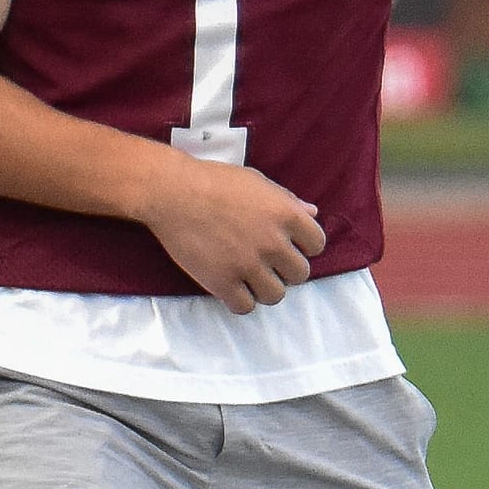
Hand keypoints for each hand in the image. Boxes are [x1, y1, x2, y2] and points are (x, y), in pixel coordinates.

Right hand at [133, 151, 326, 313]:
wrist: (172, 192)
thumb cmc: (214, 181)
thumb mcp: (257, 182)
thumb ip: (287, 201)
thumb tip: (312, 213)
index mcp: (286, 214)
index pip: (317, 245)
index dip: (303, 246)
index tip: (286, 244)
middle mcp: (273, 242)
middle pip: (299, 274)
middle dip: (284, 269)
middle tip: (265, 261)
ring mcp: (248, 265)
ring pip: (275, 295)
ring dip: (264, 288)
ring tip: (248, 277)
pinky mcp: (222, 282)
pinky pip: (245, 307)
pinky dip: (240, 300)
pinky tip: (231, 287)